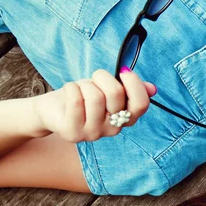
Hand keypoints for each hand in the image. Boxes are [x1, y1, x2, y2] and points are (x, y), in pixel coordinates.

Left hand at [32, 69, 156, 142]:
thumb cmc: (84, 96)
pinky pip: (76, 100)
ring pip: (95, 96)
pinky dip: (71, 87)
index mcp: (126, 119)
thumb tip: (152, 89)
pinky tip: (69, 91)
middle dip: (102, 77)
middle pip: (116, 94)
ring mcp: (93, 134)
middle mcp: (113, 130)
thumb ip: (130, 89)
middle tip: (95, 78)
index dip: (134, 84)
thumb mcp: (108, 89)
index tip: (123, 72)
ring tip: (79, 89)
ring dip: (84, 84)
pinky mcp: (73, 133)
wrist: (52, 109)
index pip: (141, 104)